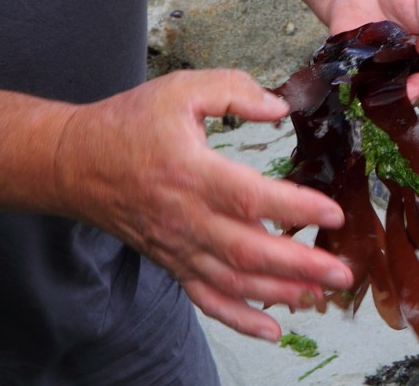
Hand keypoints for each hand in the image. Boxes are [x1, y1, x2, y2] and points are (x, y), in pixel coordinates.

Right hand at [53, 69, 352, 340]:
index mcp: (191, 172)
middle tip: (343, 271)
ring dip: (280, 293)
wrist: (76, 163)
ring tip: (322, 295)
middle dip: (301, 265)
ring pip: (234, 280)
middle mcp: (186, 217)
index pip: (250, 197)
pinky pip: (207, 298)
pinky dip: (240, 318)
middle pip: (249, 250)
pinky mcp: (173, 261)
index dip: (295, 207)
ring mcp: (179, 246)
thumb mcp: (180, 89)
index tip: (333, 213)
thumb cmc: (130, 124)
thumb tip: (279, 108)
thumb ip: (233, 91)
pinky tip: (273, 329)